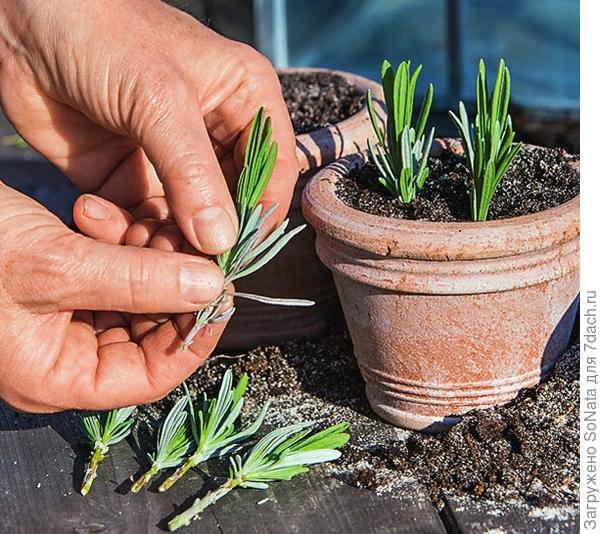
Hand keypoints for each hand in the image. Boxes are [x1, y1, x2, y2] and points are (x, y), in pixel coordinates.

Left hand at [0, 0, 296, 253]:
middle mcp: (216, 137)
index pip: (272, 173)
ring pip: (188, 223)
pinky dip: (130, 235)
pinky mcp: (133, 181)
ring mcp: (174, 163)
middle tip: (186, 262)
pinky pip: (144, 223)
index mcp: (246, 103)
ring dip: (169, 242)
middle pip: (232, 205)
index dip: (259, 215)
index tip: (235, 252)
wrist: (21, 22)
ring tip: (143, 246)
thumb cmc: (102, 32)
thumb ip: (193, 174)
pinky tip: (106, 224)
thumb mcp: (158, 99)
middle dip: (210, 235)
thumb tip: (222, 242)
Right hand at [0, 183, 229, 412]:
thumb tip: (209, 289)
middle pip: (148, 332)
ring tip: (138, 219)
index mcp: (57, 377)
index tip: (221, 293)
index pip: (151, 376)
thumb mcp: (55, 266)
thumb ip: (137, 280)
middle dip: (170, 284)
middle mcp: (63, 355)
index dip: (194, 337)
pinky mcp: (59, 284)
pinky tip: (97, 213)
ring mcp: (61, 320)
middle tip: (184, 243)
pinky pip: (109, 272)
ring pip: (133, 296)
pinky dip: (116, 244)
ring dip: (144, 256)